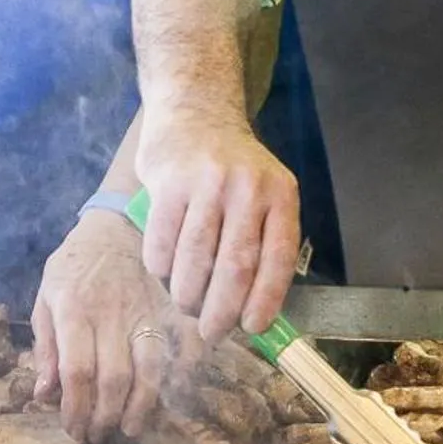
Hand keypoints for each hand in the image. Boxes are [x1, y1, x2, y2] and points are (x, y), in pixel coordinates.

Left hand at [32, 211, 173, 440]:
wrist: (117, 225)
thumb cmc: (74, 266)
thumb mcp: (45, 298)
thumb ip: (45, 346)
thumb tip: (44, 394)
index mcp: (74, 310)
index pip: (78, 371)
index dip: (76, 408)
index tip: (74, 430)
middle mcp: (112, 313)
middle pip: (115, 378)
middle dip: (106, 416)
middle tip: (99, 435)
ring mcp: (146, 311)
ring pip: (151, 367)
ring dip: (143, 405)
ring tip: (132, 426)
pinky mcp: (171, 309)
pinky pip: (185, 346)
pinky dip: (184, 373)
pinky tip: (172, 396)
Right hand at [137, 109, 299, 339]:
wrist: (195, 111)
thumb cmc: (233, 167)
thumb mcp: (265, 191)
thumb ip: (264, 238)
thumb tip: (253, 307)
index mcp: (280, 194)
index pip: (278, 258)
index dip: (266, 299)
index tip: (252, 328)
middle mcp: (248, 187)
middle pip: (235, 265)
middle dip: (222, 310)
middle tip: (212, 332)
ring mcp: (207, 182)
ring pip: (196, 258)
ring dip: (188, 295)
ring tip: (187, 307)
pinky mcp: (169, 182)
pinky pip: (162, 240)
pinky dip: (162, 268)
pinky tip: (165, 274)